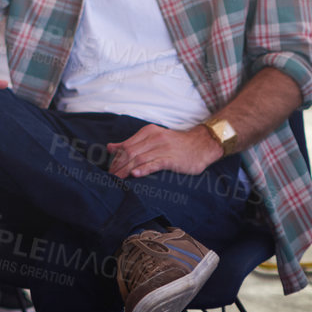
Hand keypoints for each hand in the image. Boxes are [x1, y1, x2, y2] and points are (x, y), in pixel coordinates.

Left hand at [108, 124, 223, 178]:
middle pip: (130, 153)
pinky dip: (144, 169)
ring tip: (117, 180)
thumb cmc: (175, 144)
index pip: (126, 145)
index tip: (110, 170)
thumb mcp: (153, 138)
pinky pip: (155, 163)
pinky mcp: (172, 159)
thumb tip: (110, 148)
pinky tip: (135, 174)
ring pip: (139, 159)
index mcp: (148, 132)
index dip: (116, 158)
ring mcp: (163, 148)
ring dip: (126, 170)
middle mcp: (154, 138)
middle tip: (110, 178)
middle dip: (118, 166)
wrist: (201, 144)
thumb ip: (132, 143)